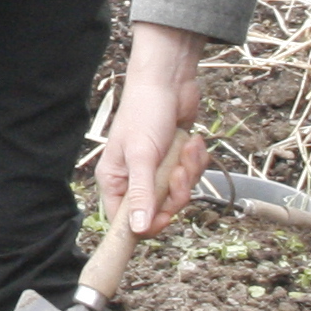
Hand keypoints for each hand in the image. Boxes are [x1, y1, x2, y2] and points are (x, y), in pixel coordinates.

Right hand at [99, 24, 212, 239]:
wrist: (169, 81)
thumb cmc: (145, 111)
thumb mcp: (142, 156)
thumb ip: (141, 194)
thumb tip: (137, 229)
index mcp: (115, 181)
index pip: (126, 222)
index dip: (148, 224)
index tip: (165, 215)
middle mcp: (133, 179)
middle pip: (158, 211)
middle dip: (175, 192)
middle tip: (177, 172)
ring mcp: (156, 171)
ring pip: (178, 194)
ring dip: (188, 173)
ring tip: (184, 150)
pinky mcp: (175, 161)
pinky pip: (191, 177)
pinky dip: (195, 161)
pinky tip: (191, 142)